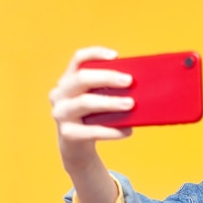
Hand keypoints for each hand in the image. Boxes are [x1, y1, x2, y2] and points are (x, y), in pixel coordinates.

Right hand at [49, 47, 131, 202]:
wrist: (77, 148)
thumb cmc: (94, 119)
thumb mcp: (100, 102)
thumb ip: (112, 92)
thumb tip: (142, 87)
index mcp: (68, 80)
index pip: (78, 59)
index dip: (95, 54)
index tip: (116, 56)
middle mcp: (59, 94)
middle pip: (82, 78)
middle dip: (108, 77)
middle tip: (130, 81)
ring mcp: (61, 114)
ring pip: (86, 103)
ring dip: (110, 102)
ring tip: (131, 104)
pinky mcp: (68, 134)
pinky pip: (92, 131)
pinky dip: (112, 130)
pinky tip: (127, 131)